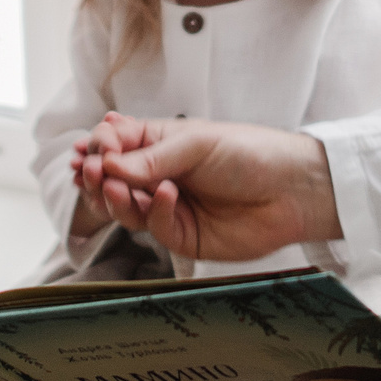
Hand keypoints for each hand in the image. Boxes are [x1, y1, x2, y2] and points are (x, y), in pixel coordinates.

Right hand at [78, 115, 341, 261]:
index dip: (99, 149)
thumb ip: (151, 157)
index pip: (115, 147)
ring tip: (116, 186)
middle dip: (96, 178)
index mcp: (160, 144)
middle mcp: (159, 176)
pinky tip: (167, 194)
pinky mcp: (184, 237)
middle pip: (112, 182)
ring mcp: (170, 208)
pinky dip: (157, 211)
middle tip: (88, 172)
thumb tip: (106, 165)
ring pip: (126, 209)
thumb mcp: (196, 143)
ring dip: (116, 197)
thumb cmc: (249, 152)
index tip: (90, 150)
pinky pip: (157, 228)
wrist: (292, 189)